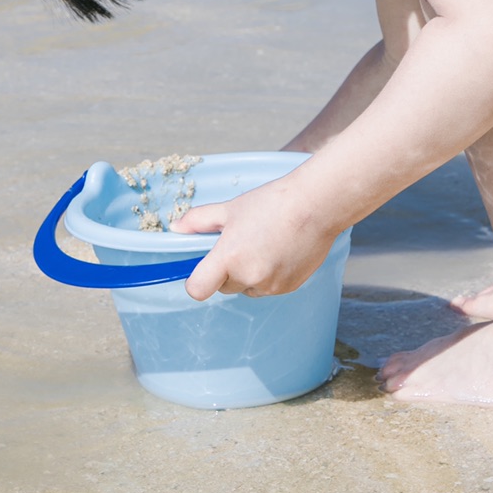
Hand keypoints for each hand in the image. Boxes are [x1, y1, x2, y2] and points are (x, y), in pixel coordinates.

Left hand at [172, 175, 340, 301]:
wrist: (316, 205)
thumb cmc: (273, 203)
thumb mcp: (230, 209)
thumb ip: (198, 221)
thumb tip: (176, 229)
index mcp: (229, 257)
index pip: (197, 289)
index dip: (196, 280)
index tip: (201, 269)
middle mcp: (249, 277)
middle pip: (224, 287)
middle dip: (226, 271)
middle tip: (241, 243)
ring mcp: (271, 285)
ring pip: (247, 288)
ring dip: (249, 274)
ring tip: (264, 243)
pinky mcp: (289, 288)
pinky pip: (269, 287)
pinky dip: (269, 275)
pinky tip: (280, 250)